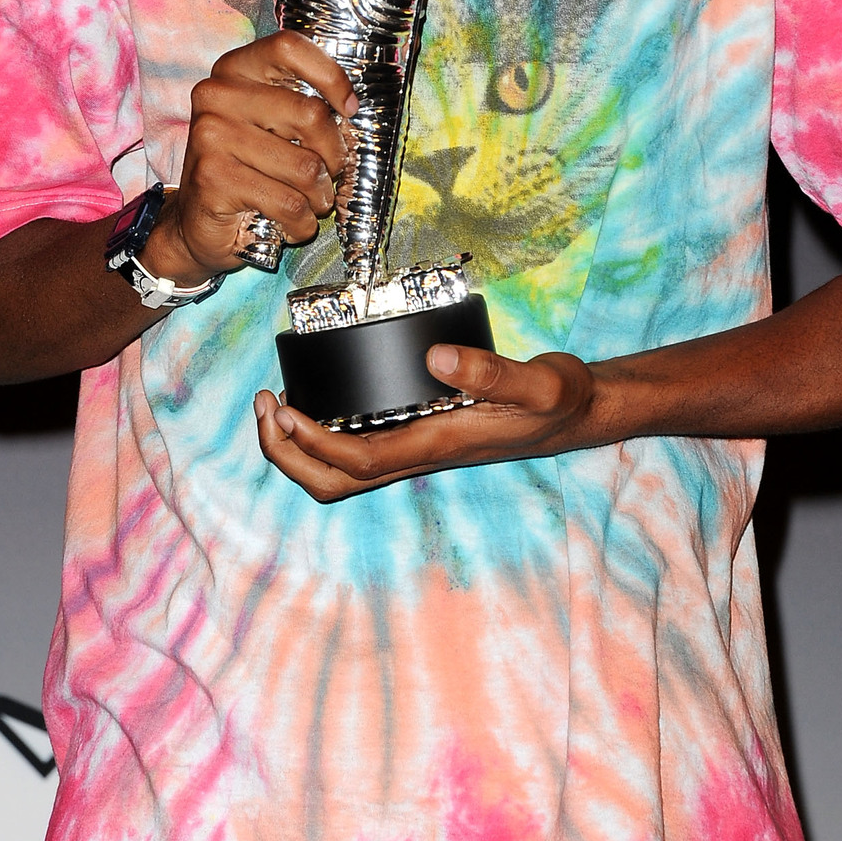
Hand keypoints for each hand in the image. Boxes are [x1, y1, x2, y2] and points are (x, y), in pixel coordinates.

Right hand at [143, 34, 358, 284]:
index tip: (349, 108)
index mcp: (234, 70)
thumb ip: (303, 109)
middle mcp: (216, 95)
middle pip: (310, 114)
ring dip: (319, 196)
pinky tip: (291, 224)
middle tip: (328, 174)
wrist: (196, 225)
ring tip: (307, 202)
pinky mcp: (213, 178)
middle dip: (334, 155)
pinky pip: (289, 203)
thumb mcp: (273, 127)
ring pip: (305, 167)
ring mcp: (211, 136)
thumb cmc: (248, 171)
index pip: (289, 47)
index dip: (330, 75)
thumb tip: (349, 113)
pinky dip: (301, 223)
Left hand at [253, 343, 610, 500]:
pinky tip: (317, 402)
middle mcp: (420, 455)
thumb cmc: (560, 399)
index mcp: (438, 445)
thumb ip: (493, 370)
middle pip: (335, 482)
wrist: (577, 413)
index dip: (314, 443)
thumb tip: (434, 358)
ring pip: (341, 475)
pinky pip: (357, 452)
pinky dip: (322, 437)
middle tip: (263, 406)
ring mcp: (417, 450)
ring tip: (276, 405)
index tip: (283, 411)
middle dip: (287, 454)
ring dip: (298, 449)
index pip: (359, 460)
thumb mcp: (540, 380)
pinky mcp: (419, 436)